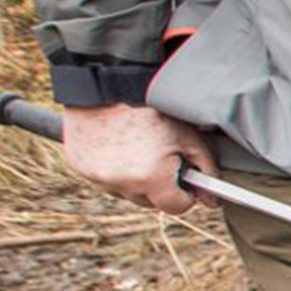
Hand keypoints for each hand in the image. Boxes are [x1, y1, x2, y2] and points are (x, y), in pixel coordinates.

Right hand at [62, 103, 213, 213]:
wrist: (107, 83)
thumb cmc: (151, 108)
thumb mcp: (188, 136)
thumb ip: (205, 170)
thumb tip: (211, 199)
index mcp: (151, 178)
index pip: (175, 206)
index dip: (185, 194)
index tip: (186, 180)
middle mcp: (121, 183)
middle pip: (149, 201)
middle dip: (159, 185)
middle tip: (161, 157)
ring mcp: (96, 176)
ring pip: (124, 189)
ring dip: (134, 177)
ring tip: (138, 147)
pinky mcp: (79, 166)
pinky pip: (103, 176)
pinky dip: (112, 166)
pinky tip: (116, 144)